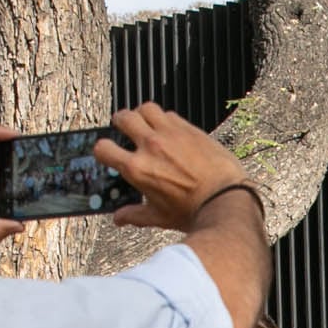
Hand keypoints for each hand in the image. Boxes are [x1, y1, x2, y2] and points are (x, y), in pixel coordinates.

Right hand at [101, 102, 256, 232]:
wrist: (226, 199)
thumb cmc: (194, 211)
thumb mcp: (159, 217)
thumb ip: (135, 215)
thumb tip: (119, 219)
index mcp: (137, 168)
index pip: (103, 148)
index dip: (102, 149)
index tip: (108, 151)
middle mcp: (150, 146)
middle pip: (123, 118)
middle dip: (120, 122)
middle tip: (123, 128)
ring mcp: (169, 133)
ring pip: (146, 108)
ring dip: (141, 114)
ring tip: (145, 123)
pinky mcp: (188, 128)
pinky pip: (169, 114)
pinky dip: (164, 119)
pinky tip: (169, 130)